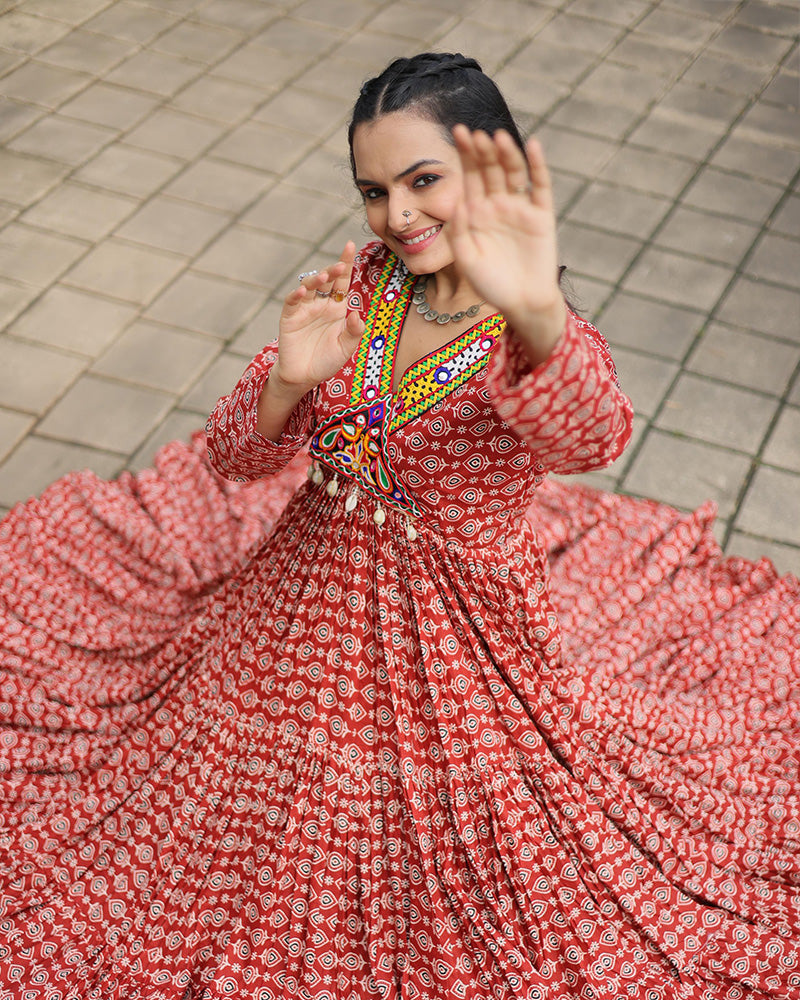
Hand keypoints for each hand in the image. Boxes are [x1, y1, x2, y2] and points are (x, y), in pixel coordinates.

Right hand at [256, 242, 364, 440]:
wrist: (304, 377)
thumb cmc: (326, 361)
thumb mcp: (346, 348)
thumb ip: (354, 332)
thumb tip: (356, 313)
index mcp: (337, 307)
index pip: (342, 281)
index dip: (346, 263)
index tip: (350, 245)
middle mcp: (321, 304)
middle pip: (327, 280)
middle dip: (333, 270)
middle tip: (340, 265)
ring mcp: (304, 309)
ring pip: (309, 286)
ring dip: (315, 279)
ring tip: (323, 276)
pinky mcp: (290, 317)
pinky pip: (293, 302)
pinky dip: (297, 295)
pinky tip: (303, 291)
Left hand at [450, 126, 565, 361]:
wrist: (522, 303)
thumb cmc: (491, 286)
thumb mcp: (467, 260)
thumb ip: (459, 232)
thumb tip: (458, 202)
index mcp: (477, 213)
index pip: (470, 176)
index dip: (466, 154)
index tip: (458, 132)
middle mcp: (498, 205)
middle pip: (490, 170)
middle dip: (482, 151)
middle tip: (474, 132)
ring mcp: (520, 208)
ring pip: (513, 173)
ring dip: (506, 154)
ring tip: (497, 137)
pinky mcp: (541, 216)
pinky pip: (540, 186)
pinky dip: (537, 166)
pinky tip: (532, 146)